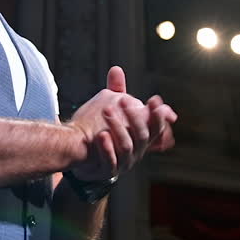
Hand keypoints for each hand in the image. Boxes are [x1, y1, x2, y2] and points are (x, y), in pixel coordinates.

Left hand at [66, 67, 177, 181]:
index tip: (154, 100)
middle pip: (143, 135)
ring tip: (106, 111)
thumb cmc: (101, 131)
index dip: (158, 115)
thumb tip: (116, 68)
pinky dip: (107, 148)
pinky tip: (101, 136)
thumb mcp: (111, 111)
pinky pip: (110, 161)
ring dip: (117, 127)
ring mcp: (122, 162)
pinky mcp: (106, 171)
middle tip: (121, 101)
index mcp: (140, 137)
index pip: (156, 127)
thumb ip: (116, 92)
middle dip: (134, 117)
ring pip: (126, 146)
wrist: (81, 155)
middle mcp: (136, 151)